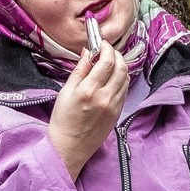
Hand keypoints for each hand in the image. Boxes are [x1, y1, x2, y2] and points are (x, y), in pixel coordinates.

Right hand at [46, 37, 128, 179]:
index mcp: (89, 90)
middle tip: (107, 51)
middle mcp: (105, 97)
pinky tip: (112, 78)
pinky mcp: (118, 113)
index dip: (107, 48)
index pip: (107, 61)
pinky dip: (121, 80)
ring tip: (109, 63)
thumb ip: (80, 70)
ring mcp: (114, 106)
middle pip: (121, 67)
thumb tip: (88, 51)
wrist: (69, 147)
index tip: (102, 43)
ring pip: (126, 78)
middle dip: (116, 54)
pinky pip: (125, 90)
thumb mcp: (66, 92)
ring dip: (120, 66)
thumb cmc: (63, 120)